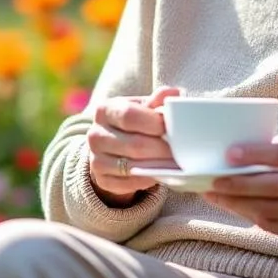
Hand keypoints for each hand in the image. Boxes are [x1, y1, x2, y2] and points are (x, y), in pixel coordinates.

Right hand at [86, 87, 181, 206]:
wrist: (112, 148)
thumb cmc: (134, 123)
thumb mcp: (142, 107)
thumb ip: (157, 101)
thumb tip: (174, 93)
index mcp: (104, 110)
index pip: (129, 115)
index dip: (154, 122)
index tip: (172, 127)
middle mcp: (95, 134)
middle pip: (134, 144)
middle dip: (162, 148)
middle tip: (182, 151)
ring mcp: (96, 159)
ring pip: (133, 166)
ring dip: (158, 166)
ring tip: (176, 163)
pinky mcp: (102, 179)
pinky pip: (130, 183)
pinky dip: (148, 179)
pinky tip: (160, 173)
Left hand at [203, 141, 277, 244]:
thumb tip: (250, 155)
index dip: (254, 154)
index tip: (229, 154)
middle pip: (270, 186)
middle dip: (236, 185)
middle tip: (211, 181)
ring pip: (268, 209)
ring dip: (237, 203)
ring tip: (215, 195)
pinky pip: (274, 225)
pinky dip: (253, 216)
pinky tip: (237, 208)